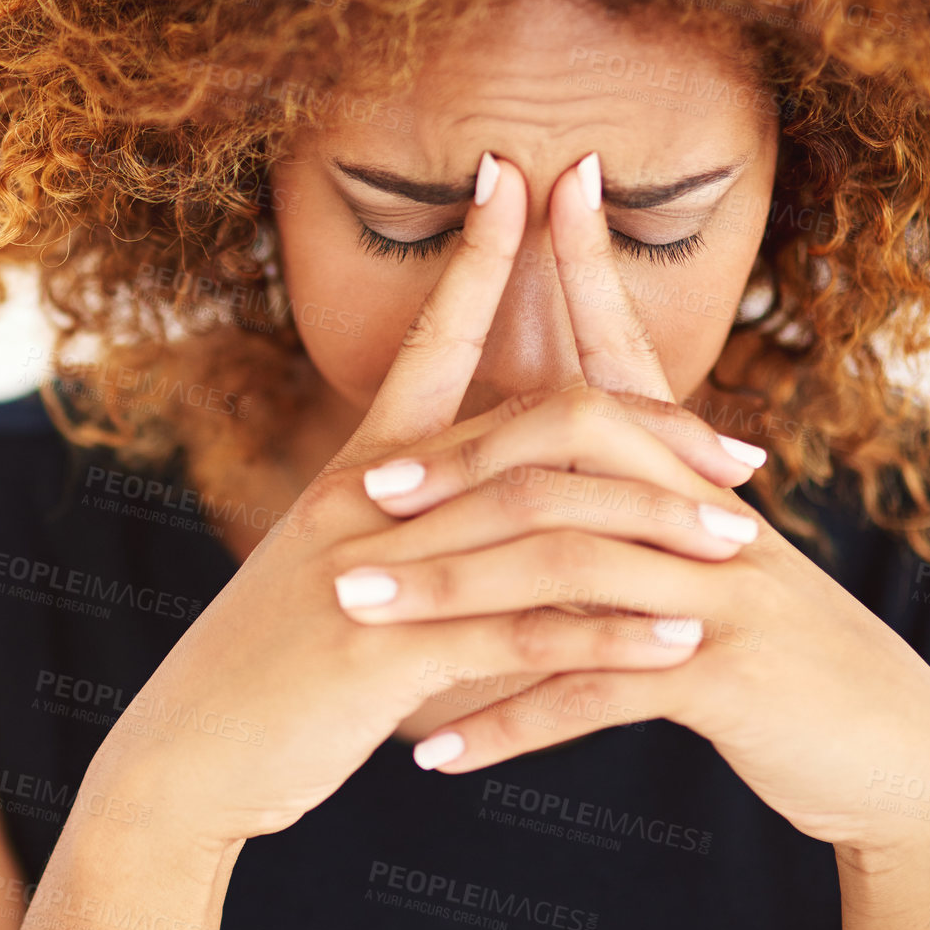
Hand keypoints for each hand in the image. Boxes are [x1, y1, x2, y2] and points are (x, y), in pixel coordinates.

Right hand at [83, 153, 759, 853]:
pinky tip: (680, 645)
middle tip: (744, 451)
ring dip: (653, 530)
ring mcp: (378, 572)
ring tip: (739, 544)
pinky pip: (523, 635)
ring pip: (543, 525)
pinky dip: (610, 637)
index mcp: (357, 472)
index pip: (427, 340)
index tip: (516, 178)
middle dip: (643, 428)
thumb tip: (470, 517)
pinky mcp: (388, 653)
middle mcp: (366, 502)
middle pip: (528, 429)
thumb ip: (399, 532)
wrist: (186, 752)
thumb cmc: (266, 664)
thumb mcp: (329, 574)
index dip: (473, 256)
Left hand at [363, 156, 929, 859]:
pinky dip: (504, 721)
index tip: (537, 179)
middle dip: (454, 467)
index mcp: (692, 474)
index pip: (624, 354)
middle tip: (361, 496)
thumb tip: (532, 465)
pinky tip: (430, 751)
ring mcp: (719, 585)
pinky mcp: (725, 671)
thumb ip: (625, 504)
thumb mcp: (699, 561)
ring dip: (448, 597)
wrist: (887, 749)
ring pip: (560, 563)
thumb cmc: (770, 650)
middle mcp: (705, 508)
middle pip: (564, 449)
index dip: (586, 265)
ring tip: (359, 619)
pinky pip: (592, 689)